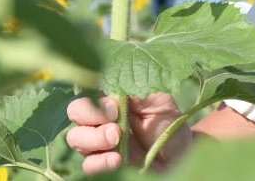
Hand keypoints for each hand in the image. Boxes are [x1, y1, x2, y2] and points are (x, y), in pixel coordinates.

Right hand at [65, 93, 194, 174]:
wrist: (179, 155)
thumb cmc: (167, 123)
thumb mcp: (159, 101)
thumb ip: (137, 91)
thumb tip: (116, 88)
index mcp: (110, 98)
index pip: (89, 90)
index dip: (95, 97)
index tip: (115, 106)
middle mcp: (99, 118)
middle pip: (76, 112)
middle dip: (91, 116)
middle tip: (115, 127)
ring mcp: (98, 142)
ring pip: (75, 138)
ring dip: (93, 139)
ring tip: (116, 141)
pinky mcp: (102, 165)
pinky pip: (87, 164)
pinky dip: (99, 162)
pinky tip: (116, 160)